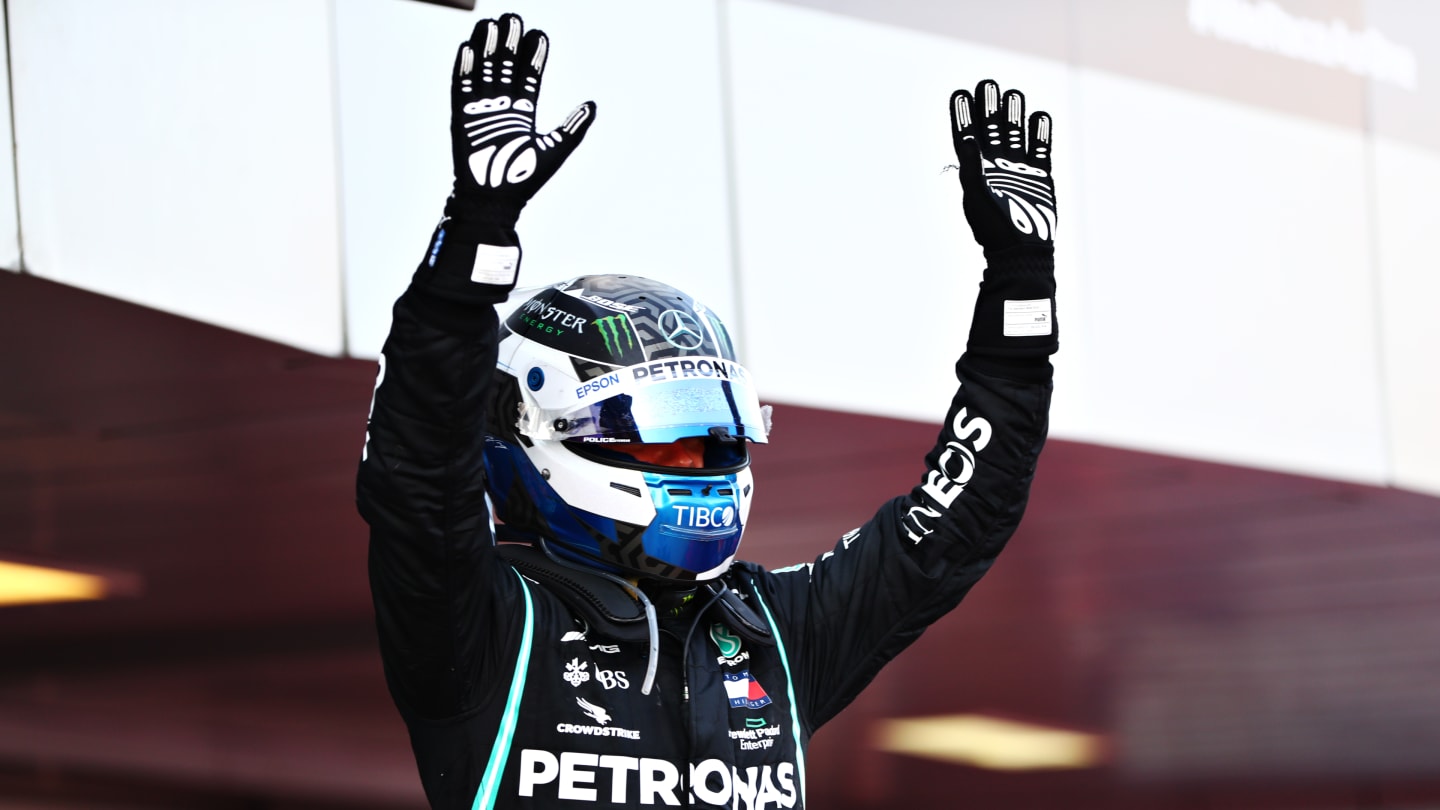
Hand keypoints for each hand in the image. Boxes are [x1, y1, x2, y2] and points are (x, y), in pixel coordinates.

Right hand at [449, 14, 595, 215]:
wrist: (493, 201)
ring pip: (483, 69)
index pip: (529, 75)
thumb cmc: (522, 181)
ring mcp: (480, 109)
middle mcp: (501, 106)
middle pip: (504, 65)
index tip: (539, 34)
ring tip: (493, 24)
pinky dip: (464, 68)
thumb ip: (572, 127)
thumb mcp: (554, 150)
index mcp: (523, 112)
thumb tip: (592, 105)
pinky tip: (469, 47)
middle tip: (514, 18)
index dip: (533, 55)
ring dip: (487, 47)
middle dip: (510, 42)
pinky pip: (461, 87)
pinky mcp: (461, 116)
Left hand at [950, 81, 1055, 249]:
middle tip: (988, 84)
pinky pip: (1041, 148)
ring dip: (1014, 114)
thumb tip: (967, 139)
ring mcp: (1019, 168)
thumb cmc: (993, 228)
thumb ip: (972, 167)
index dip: (963, 115)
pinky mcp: (1040, 176)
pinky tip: (1039, 116)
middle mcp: (997, 164)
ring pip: (1016, 133)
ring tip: (1011, 94)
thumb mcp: (976, 196)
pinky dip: (1041, 133)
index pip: (967, 135)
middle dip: (990, 106)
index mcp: (976, 169)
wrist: (1021, 250)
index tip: (960, 93)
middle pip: (993, 128)